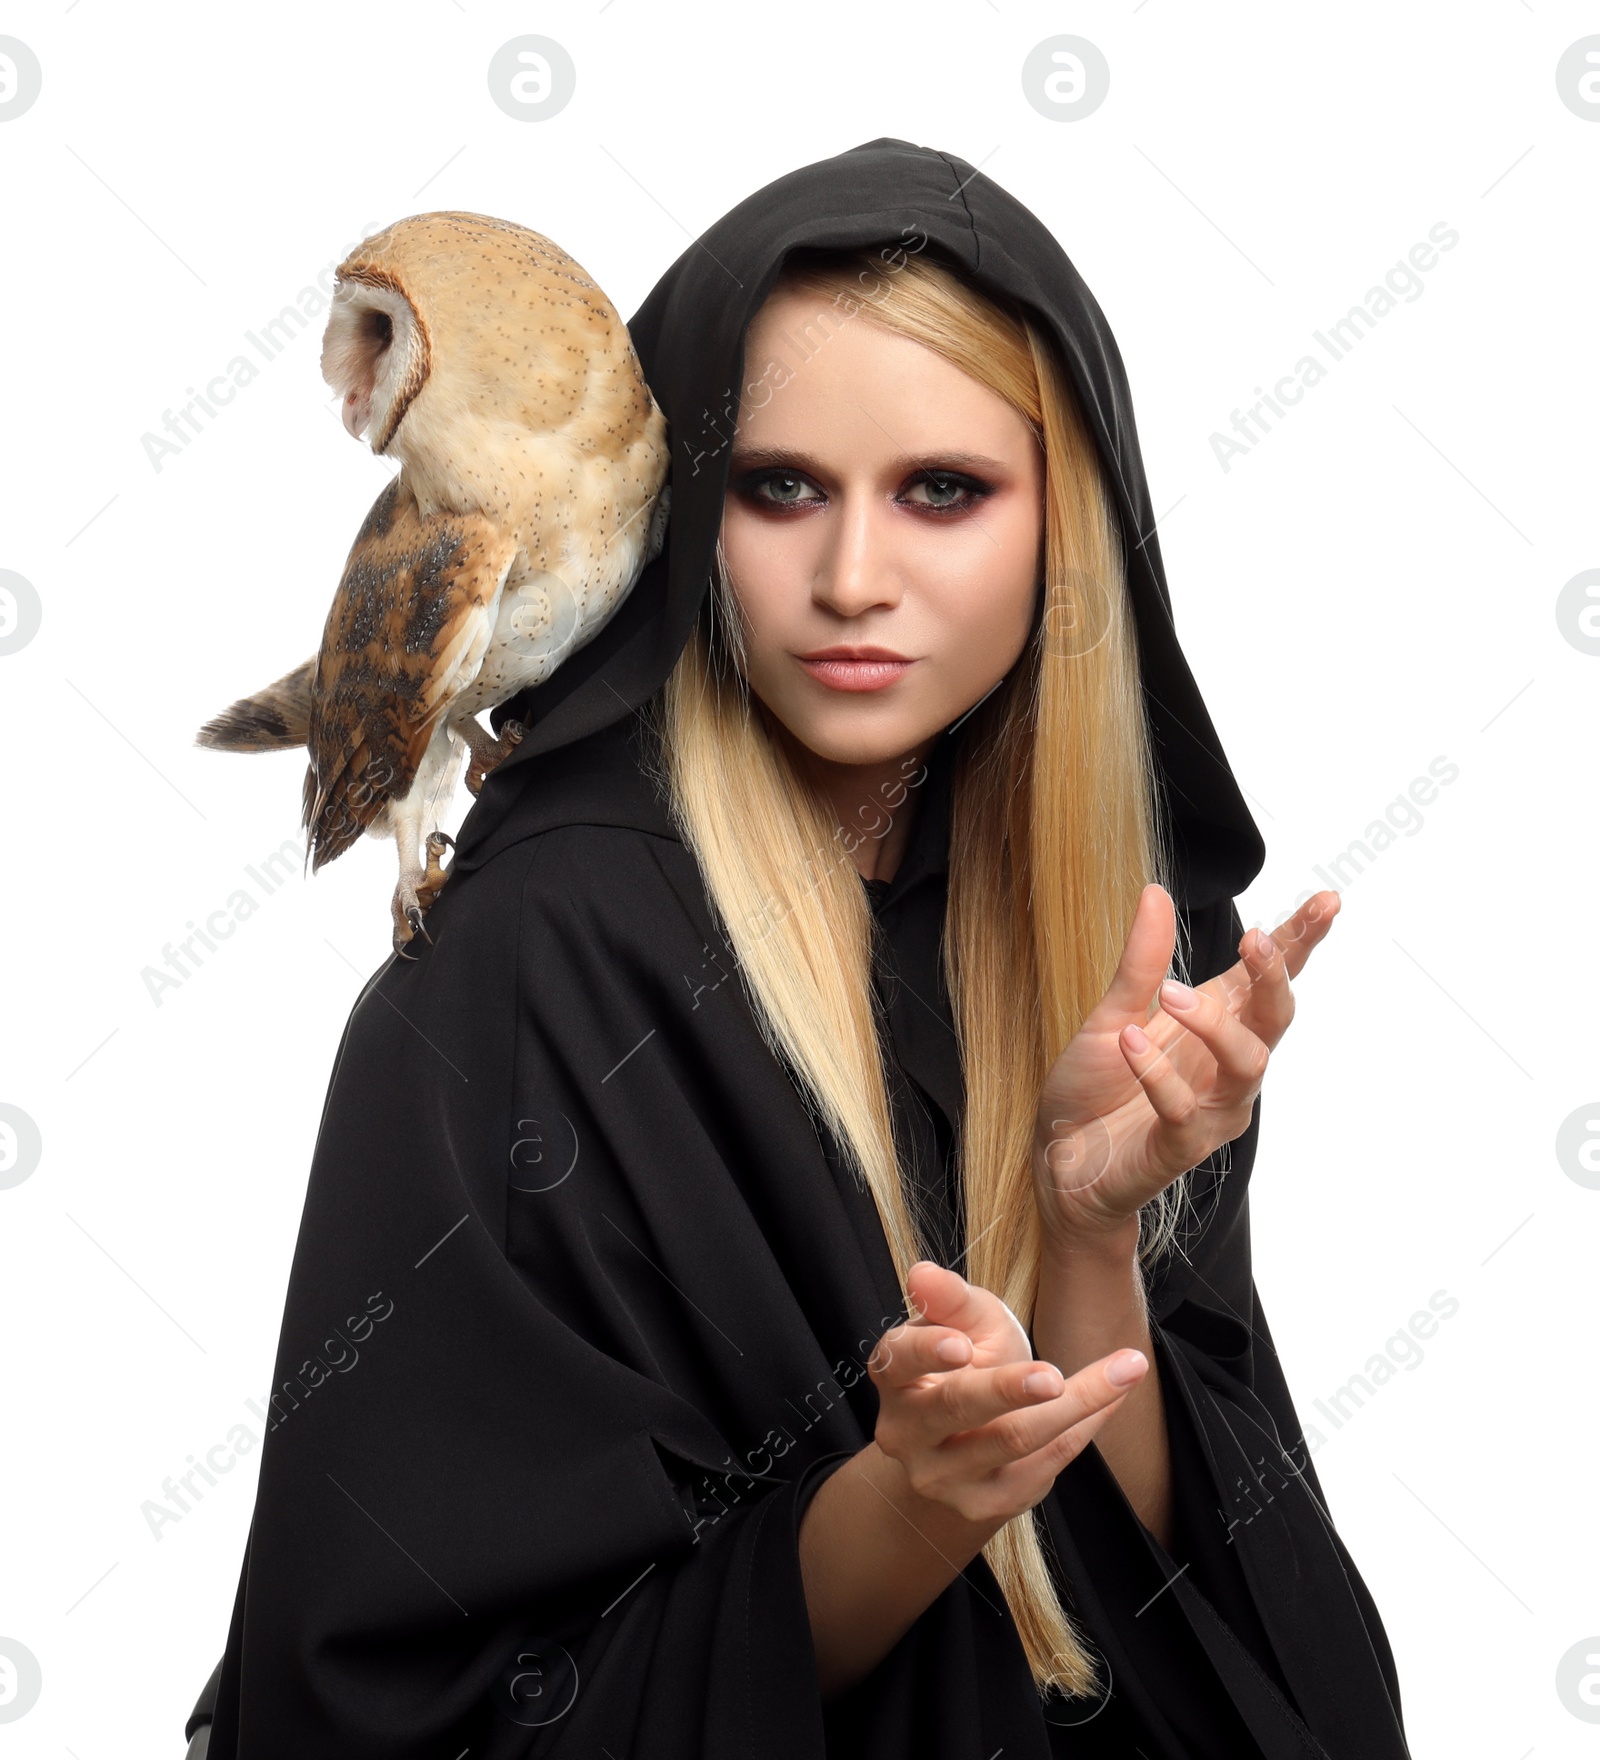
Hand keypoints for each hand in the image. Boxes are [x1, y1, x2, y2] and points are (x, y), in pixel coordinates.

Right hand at [868, 1261, 1146, 1527]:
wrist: (963, 1439)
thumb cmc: (964, 1361)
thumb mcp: (961, 1321)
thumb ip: (949, 1298)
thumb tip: (923, 1273)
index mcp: (895, 1377)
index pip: (902, 1360)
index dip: (929, 1352)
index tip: (962, 1345)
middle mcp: (906, 1433)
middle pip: (959, 1408)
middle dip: (1007, 1390)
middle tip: (1053, 1377)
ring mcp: (942, 1476)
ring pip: (1014, 1440)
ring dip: (1075, 1404)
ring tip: (1124, 1370)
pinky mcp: (983, 1504)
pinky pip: (1044, 1465)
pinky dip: (1085, 1426)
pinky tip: (1115, 1396)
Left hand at [1031, 884, 1338, 1246]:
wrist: (1058, 1155)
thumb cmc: (1095, 1084)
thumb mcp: (1111, 1012)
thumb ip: (1140, 961)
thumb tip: (1155, 892)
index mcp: (1215, 1024)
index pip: (1268, 979)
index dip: (1301, 941)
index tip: (1328, 900)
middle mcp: (1224, 1066)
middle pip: (1274, 1019)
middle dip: (1275, 978)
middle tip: (1255, 939)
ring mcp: (1209, 1109)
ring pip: (1246, 1064)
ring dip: (1214, 1024)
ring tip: (1171, 993)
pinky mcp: (1179, 1148)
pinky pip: (1183, 1110)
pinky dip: (1159, 1075)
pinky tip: (1131, 1044)